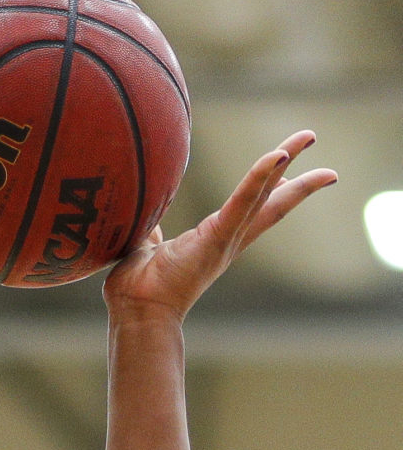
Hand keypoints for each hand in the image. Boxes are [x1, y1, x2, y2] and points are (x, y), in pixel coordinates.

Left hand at [104, 133, 335, 321]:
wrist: (135, 313)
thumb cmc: (135, 288)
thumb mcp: (145, 246)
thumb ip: (149, 229)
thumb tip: (138, 210)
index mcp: (212, 240)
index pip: (247, 206)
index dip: (267, 185)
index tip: (287, 166)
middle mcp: (226, 241)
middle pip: (269, 199)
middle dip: (296, 174)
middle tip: (314, 142)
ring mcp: (225, 241)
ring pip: (264, 196)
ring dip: (287, 163)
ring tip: (308, 136)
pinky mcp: (217, 239)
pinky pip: (243, 202)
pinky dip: (260, 177)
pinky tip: (279, 155)